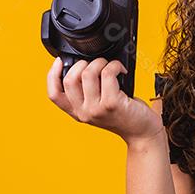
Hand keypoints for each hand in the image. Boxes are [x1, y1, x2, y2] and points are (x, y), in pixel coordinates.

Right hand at [47, 57, 163, 144]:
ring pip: (87, 73)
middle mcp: (84, 113)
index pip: (54, 94)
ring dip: (100, 62)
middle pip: (70, 79)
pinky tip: (121, 70)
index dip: (52, 75)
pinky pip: (107, 73)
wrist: (142, 132)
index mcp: (77, 112)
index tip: (60, 61)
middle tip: (98, 65)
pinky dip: (115, 65)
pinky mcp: (111, 104)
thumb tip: (83, 64)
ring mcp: (96, 109)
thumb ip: (87, 92)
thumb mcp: (99, 106)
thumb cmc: (124, 115)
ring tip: (110, 67)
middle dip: (83, 63)